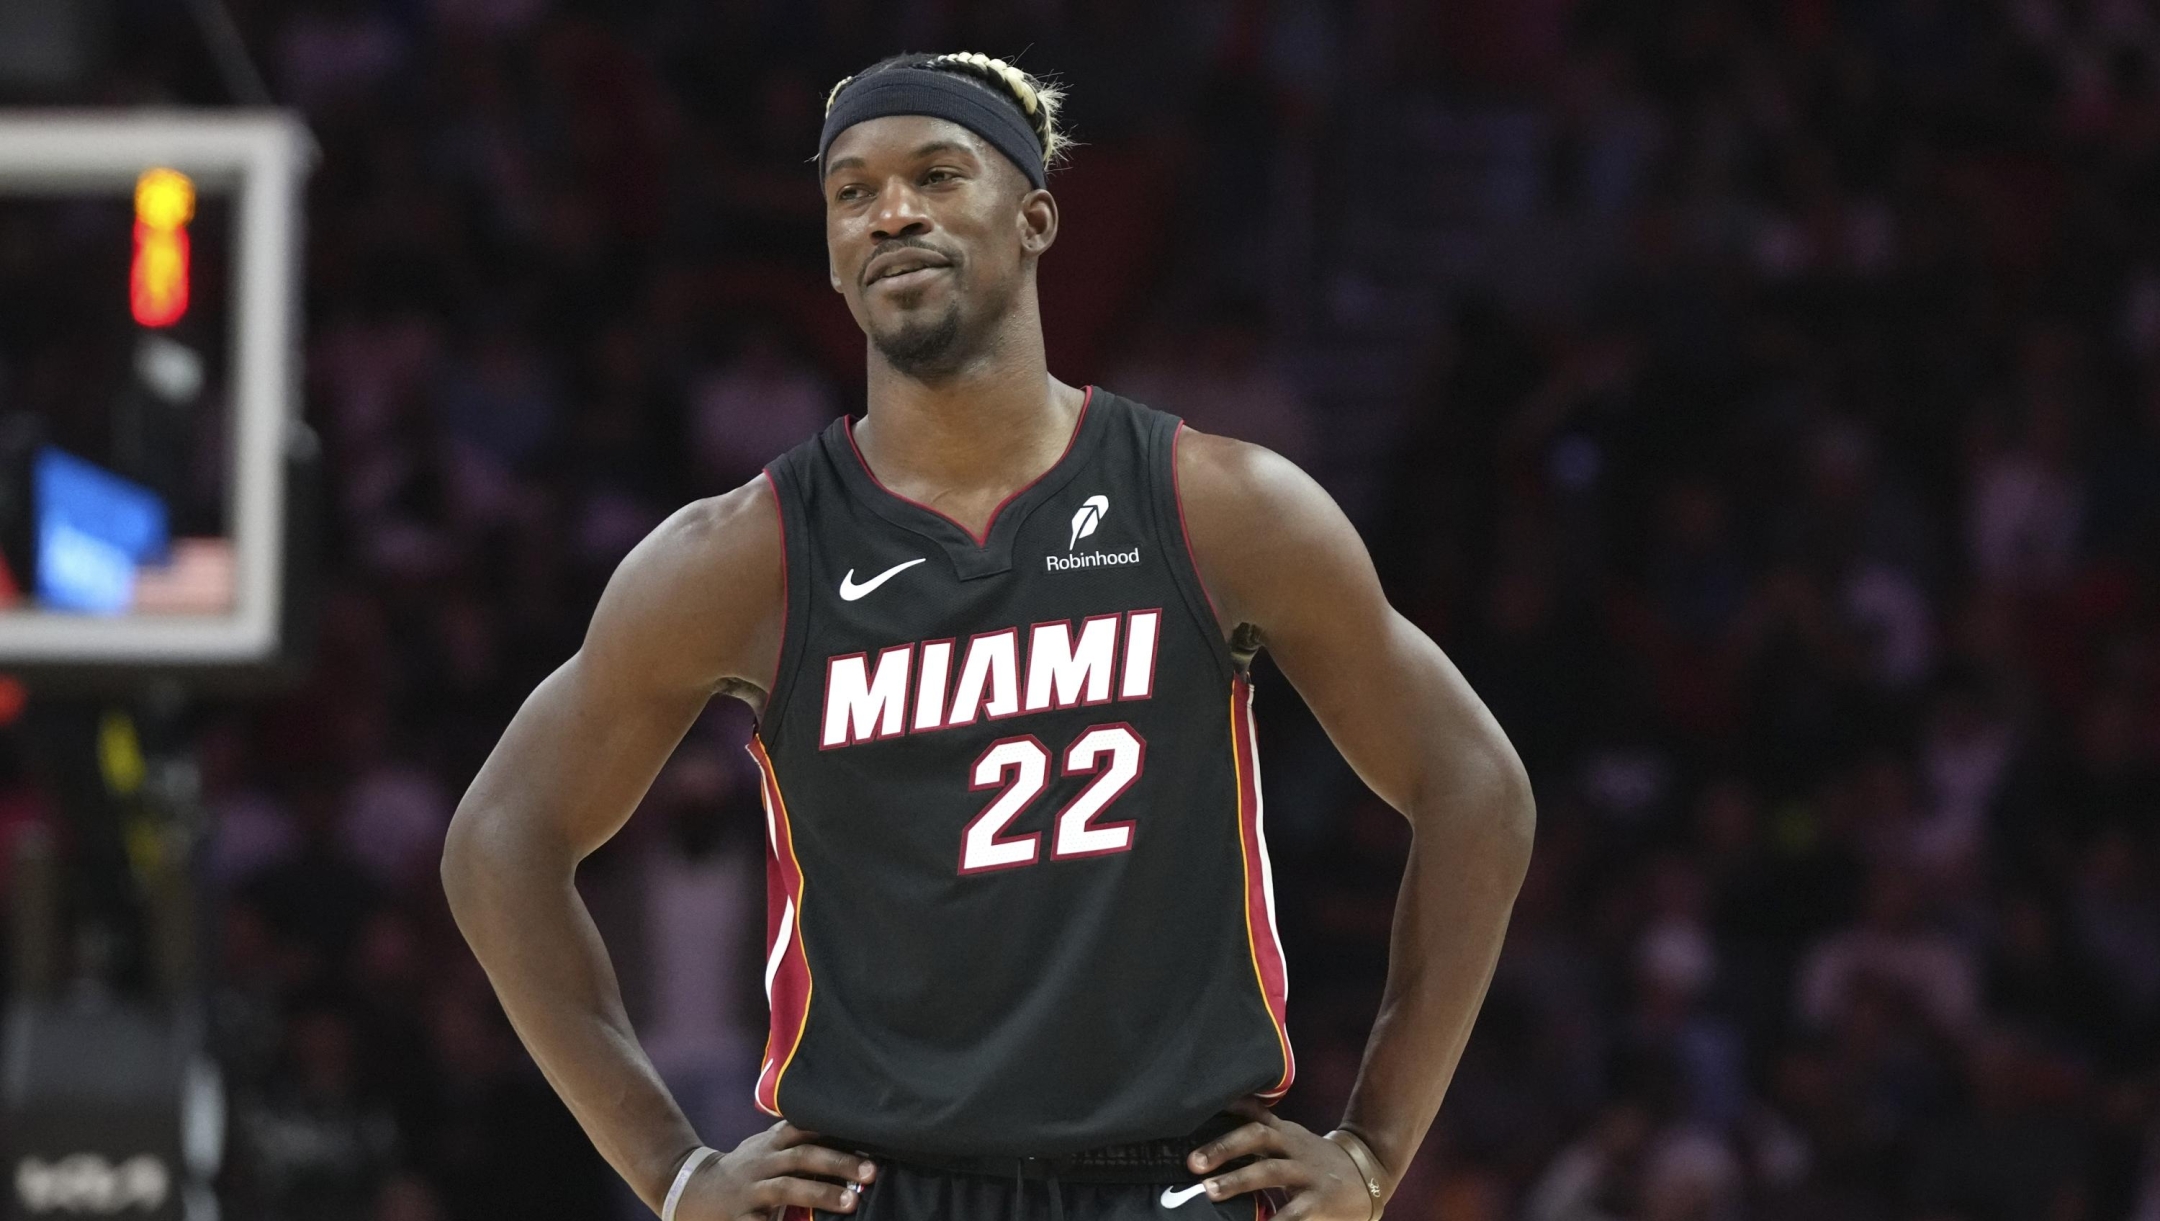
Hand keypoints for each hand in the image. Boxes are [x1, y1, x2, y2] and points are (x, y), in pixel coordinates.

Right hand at [671, 1122, 876, 1219]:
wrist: (690, 1190)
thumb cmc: (745, 1169)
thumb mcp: (766, 1148)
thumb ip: (798, 1142)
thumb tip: (849, 1138)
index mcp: (770, 1142)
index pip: (804, 1127)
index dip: (833, 1128)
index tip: (867, 1133)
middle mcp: (761, 1162)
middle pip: (801, 1156)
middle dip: (837, 1162)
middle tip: (871, 1172)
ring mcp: (749, 1190)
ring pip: (786, 1188)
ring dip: (820, 1193)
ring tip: (851, 1202)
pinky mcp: (738, 1218)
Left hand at [1185, 1099, 1380, 1220]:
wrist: (1368, 1174)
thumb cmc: (1316, 1161)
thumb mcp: (1291, 1140)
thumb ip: (1262, 1134)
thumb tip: (1215, 1137)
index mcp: (1284, 1132)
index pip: (1255, 1112)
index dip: (1229, 1107)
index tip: (1200, 1108)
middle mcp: (1293, 1147)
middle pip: (1257, 1136)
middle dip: (1224, 1147)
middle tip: (1193, 1163)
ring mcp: (1307, 1172)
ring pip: (1270, 1171)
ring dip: (1238, 1179)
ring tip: (1210, 1191)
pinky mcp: (1319, 1200)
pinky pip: (1294, 1212)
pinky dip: (1276, 1220)